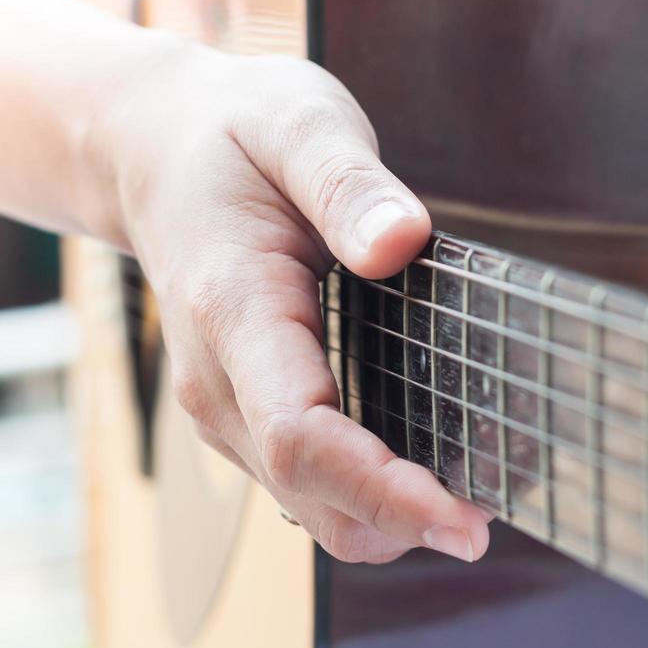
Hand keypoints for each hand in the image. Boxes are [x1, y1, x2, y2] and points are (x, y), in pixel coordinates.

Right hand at [103, 43, 490, 564]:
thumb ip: (347, 183)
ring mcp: (225, 406)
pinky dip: (367, 494)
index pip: (301, 435)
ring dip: (388, 518)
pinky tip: (429, 467)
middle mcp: (217, 380)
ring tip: (478, 492)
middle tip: (494, 518)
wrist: (153, 153)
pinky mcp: (243, 413)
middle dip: (401, 524)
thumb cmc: (232, 134)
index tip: (464, 520)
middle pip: (310, 494)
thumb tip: (402, 241)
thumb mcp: (296, 123)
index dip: (383, 490)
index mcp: (232, 310)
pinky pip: (305, 482)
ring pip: (309, 504)